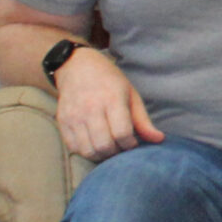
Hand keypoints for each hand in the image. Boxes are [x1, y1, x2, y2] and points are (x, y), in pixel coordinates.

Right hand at [53, 47, 163, 161]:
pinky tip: (94, 143)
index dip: (130, 144)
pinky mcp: (62, 122)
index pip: (122, 133)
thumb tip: (159, 139)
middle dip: (116, 152)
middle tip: (121, 147)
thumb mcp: (130, 94)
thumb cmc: (108, 80)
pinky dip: (86, 151)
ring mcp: (74, 116)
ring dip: (101, 155)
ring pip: (88, 150)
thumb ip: (143, 120)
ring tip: (109, 147)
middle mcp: (90, 108)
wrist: (76, 66)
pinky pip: (74, 148)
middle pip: (104, 145)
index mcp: (112, 99)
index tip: (133, 142)